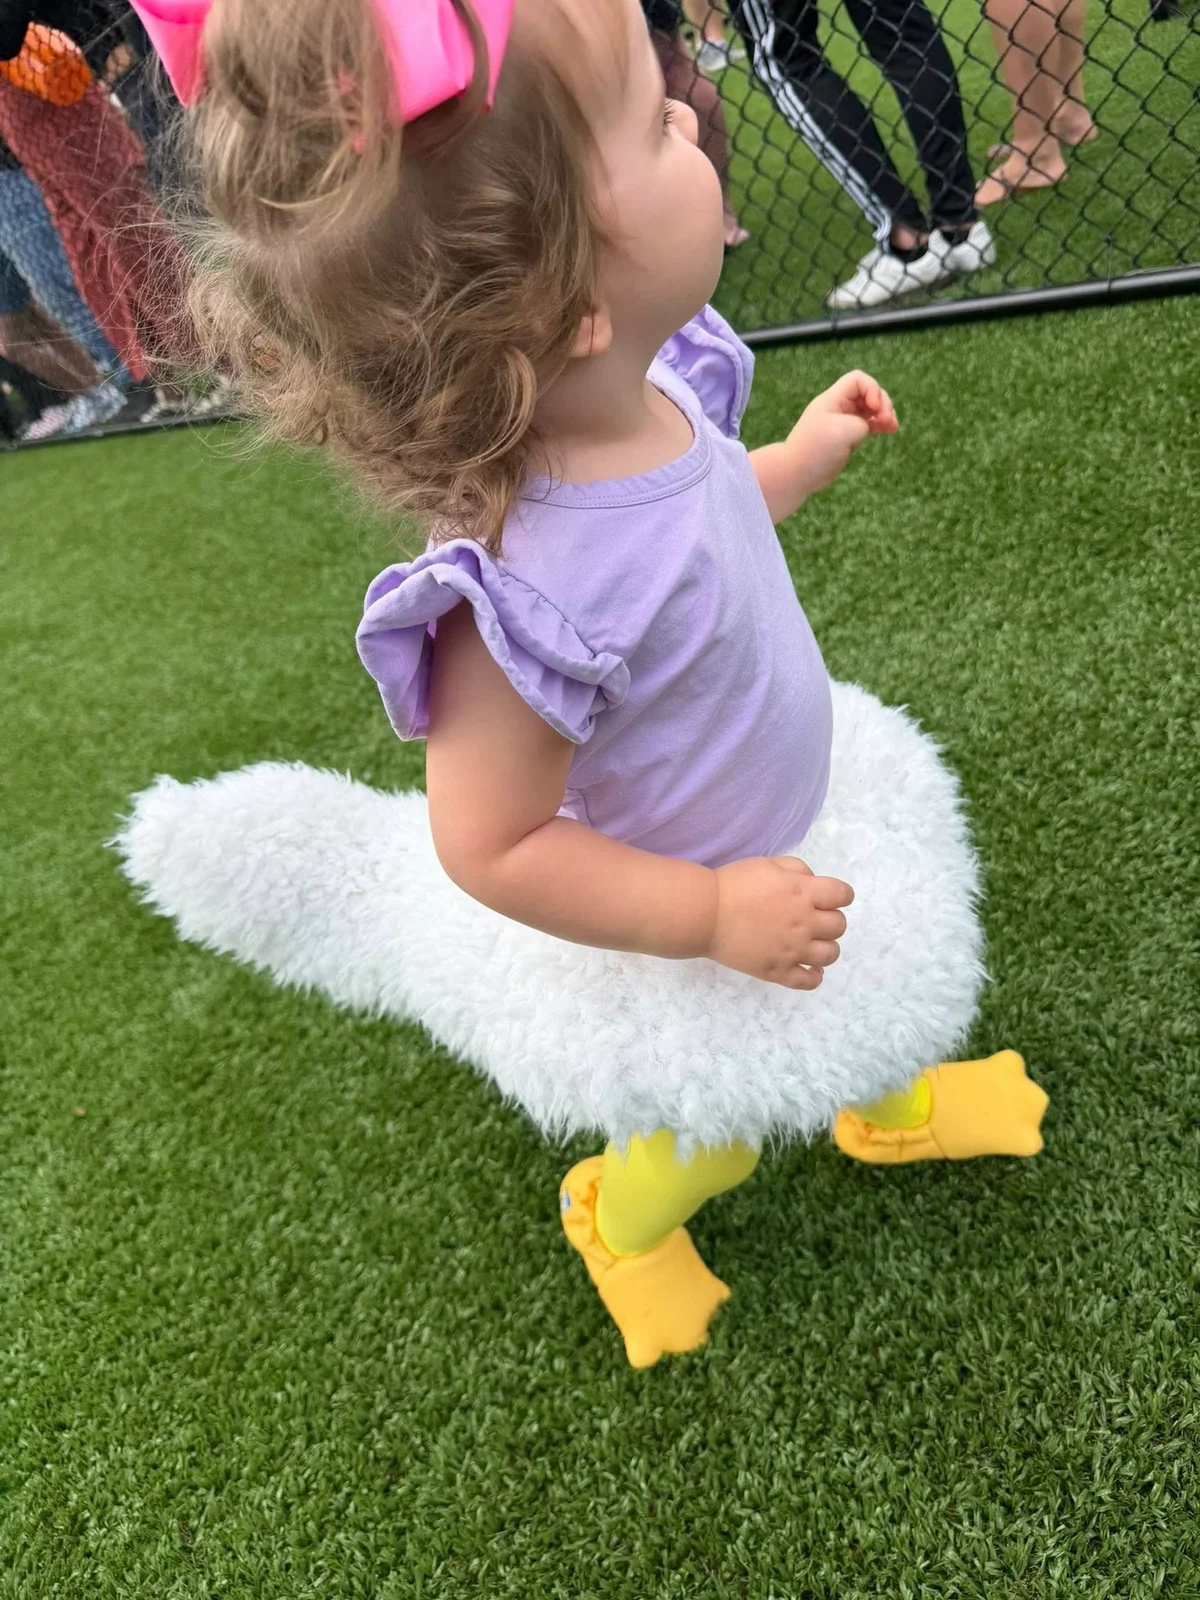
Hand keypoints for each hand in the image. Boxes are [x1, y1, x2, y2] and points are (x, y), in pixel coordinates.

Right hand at [706, 857, 853, 989]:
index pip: (843, 895)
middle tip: (812, 919)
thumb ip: (796, 869)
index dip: (839, 895)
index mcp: (804, 892)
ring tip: (811, 944)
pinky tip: (809, 969)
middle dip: (830, 920)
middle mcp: (805, 922)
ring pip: (831, 954)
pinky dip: (815, 976)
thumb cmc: (734, 884)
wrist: (706, 914)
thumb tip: (812, 882)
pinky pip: (808, 982)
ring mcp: (793, 950)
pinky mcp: (778, 971)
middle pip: (839, 926)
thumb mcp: (768, 864)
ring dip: (826, 947)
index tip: (829, 898)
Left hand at [787, 370, 897, 497]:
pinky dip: (880, 426)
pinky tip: (891, 430)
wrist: (798, 474)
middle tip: (887, 420)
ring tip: (893, 427)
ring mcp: (843, 422)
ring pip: (870, 410)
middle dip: (882, 403)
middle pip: (867, 393)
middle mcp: (839, 407)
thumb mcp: (846, 429)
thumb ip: (863, 422)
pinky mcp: (847, 437)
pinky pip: (868, 425)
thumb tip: (867, 426)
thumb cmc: (819, 448)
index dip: (872, 389)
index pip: (858, 380)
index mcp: (833, 399)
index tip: (874, 408)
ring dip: (884, 414)